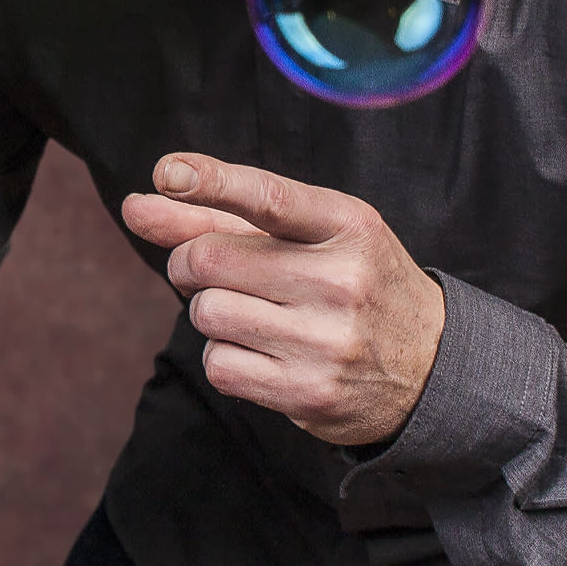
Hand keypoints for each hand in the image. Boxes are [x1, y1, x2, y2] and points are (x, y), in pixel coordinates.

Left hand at [123, 154, 446, 446]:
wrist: (430, 368)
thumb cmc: (352, 284)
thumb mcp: (310, 236)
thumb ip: (219, 216)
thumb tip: (136, 205)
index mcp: (348, 225)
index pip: (268, 197)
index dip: (211, 181)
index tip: (168, 173)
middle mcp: (342, 280)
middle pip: (208, 260)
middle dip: (190, 264)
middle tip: (214, 273)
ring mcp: (328, 340)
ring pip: (207, 314)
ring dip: (212, 314)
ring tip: (257, 315)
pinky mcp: (309, 392)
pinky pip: (219, 364)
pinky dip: (225, 357)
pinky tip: (264, 352)